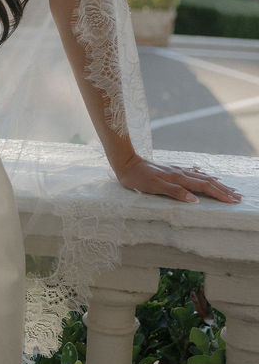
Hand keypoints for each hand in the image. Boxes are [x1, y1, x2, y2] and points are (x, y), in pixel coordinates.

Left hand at [115, 153, 241, 203]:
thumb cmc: (137, 178)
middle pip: (207, 181)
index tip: (233, 200)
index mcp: (178, 178)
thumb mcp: (154, 187)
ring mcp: (176, 170)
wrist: (125, 162)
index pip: (204, 187)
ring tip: (228, 187)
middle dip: (223, 189)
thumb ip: (175, 192)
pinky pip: (192, 173)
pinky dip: (202, 176)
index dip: (220, 194)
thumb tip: (195, 200)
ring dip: (216, 183)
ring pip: (201, 177)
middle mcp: (180, 173)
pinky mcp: (171, 169)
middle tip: (238, 196)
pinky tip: (205, 175)